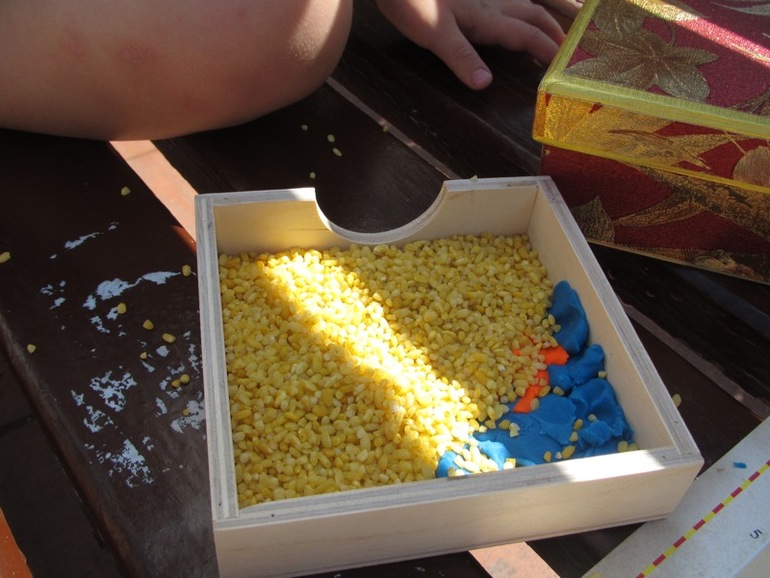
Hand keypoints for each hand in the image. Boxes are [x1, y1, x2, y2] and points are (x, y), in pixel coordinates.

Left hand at [375, 0, 565, 88]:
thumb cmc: (412, 4)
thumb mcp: (435, 36)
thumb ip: (461, 58)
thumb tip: (484, 83)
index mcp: (488, 17)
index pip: (527, 35)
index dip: (547, 50)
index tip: (565, 65)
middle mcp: (493, 2)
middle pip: (534, 13)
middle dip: (554, 29)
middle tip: (570, 45)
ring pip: (524, 0)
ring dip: (545, 9)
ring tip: (563, 15)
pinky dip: (521, 1)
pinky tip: (519, 4)